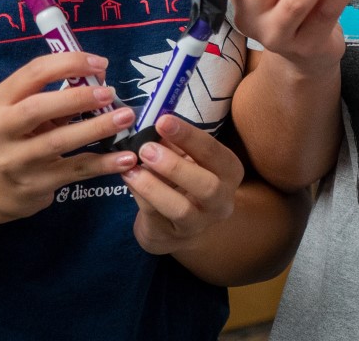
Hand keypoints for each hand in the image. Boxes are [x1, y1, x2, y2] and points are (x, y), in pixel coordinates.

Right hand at [0, 52, 138, 227]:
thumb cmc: (20, 137)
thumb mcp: (27, 112)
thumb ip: (59, 94)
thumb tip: (100, 76)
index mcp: (1, 101)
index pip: (33, 73)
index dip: (69, 63)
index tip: (101, 64)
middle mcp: (1, 130)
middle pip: (37, 108)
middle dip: (78, 98)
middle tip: (110, 93)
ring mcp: (16, 161)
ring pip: (58, 141)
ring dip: (97, 127)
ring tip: (126, 117)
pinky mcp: (35, 184)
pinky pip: (75, 170)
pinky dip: (104, 164)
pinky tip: (127, 158)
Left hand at [125, 115, 243, 255]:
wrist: (184, 223)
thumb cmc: (187, 179)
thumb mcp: (190, 158)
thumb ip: (175, 144)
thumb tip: (153, 126)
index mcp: (229, 172)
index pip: (213, 152)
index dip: (188, 135)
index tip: (163, 120)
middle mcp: (221, 201)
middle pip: (207, 186)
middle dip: (175, 166)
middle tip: (146, 148)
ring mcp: (199, 224)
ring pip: (181, 209)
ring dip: (154, 187)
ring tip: (131, 169)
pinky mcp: (172, 238)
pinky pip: (156, 218)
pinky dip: (140, 197)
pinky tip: (128, 180)